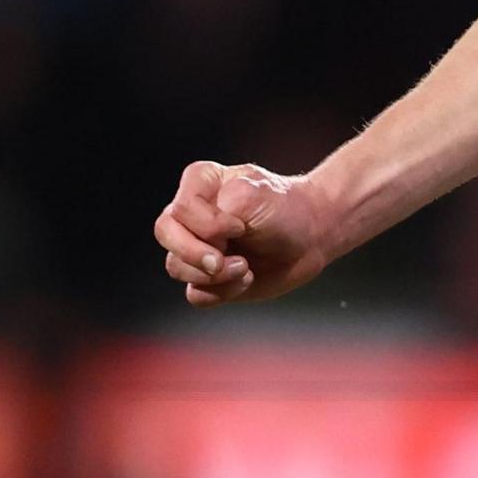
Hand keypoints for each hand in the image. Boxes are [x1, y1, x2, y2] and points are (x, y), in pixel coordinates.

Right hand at [153, 161, 333, 306]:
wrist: (312, 237)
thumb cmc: (286, 208)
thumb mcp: (256, 195)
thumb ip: (218, 214)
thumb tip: (207, 249)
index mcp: (199, 184)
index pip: (180, 210)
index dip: (209, 225)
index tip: (240, 226)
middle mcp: (191, 214)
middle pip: (165, 234)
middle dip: (195, 254)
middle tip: (223, 261)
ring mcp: (197, 246)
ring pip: (176, 267)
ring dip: (213, 275)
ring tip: (244, 267)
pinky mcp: (208, 278)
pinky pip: (195, 294)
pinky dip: (220, 292)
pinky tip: (246, 278)